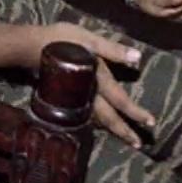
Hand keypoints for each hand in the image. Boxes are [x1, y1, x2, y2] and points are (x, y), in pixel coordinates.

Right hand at [38, 22, 155, 148]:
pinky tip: (99, 123)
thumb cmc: (63, 40)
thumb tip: (137, 57)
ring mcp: (76, 97)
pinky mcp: (67, 95)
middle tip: (137, 143)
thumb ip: (113, 50)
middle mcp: (88, 93)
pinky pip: (86, 113)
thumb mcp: (90, 39)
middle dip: (124, 131)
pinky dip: (96, 121)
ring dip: (111, 128)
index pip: (120, 101)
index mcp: (98, 80)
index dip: (135, 112)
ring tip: (123, 136)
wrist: (31, 46)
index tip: (150, 123)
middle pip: (108, 118)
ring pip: (97, 119)